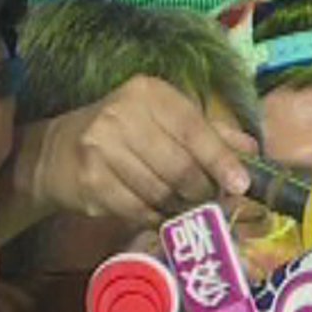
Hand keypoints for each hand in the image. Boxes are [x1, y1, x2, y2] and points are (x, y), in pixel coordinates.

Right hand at [17, 76, 253, 229]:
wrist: (57, 152)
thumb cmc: (126, 136)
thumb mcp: (168, 123)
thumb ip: (212, 135)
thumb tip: (253, 152)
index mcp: (150, 94)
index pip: (195, 130)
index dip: (221, 160)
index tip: (241, 185)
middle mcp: (123, 114)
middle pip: (181, 167)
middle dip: (203, 191)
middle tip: (210, 201)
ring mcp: (102, 146)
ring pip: (162, 192)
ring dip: (180, 207)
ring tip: (182, 205)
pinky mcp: (91, 179)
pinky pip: (140, 209)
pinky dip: (156, 217)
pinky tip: (157, 212)